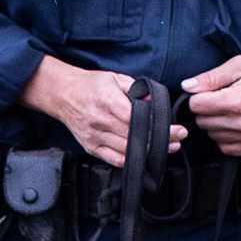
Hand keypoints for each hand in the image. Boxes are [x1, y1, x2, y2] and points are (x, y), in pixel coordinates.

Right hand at [22, 56, 183, 168]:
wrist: (62, 95)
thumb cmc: (90, 85)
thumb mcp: (115, 78)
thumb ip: (137, 89)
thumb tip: (154, 102)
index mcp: (107, 101)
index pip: (138, 120)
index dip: (159, 128)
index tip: (176, 130)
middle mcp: (100, 121)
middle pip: (136, 138)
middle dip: (161, 141)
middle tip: (178, 140)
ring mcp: (95, 137)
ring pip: (127, 152)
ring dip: (150, 153)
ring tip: (166, 149)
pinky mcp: (91, 148)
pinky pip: (115, 160)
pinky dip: (132, 161)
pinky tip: (145, 158)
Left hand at [182, 55, 240, 155]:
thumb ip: (211, 77)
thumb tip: (187, 86)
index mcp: (236, 101)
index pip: (196, 106)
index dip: (200, 96)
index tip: (210, 91)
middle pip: (202, 122)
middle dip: (207, 109)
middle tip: (223, 98)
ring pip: (212, 136)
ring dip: (216, 124)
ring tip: (232, 110)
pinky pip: (227, 148)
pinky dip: (226, 137)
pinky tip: (235, 124)